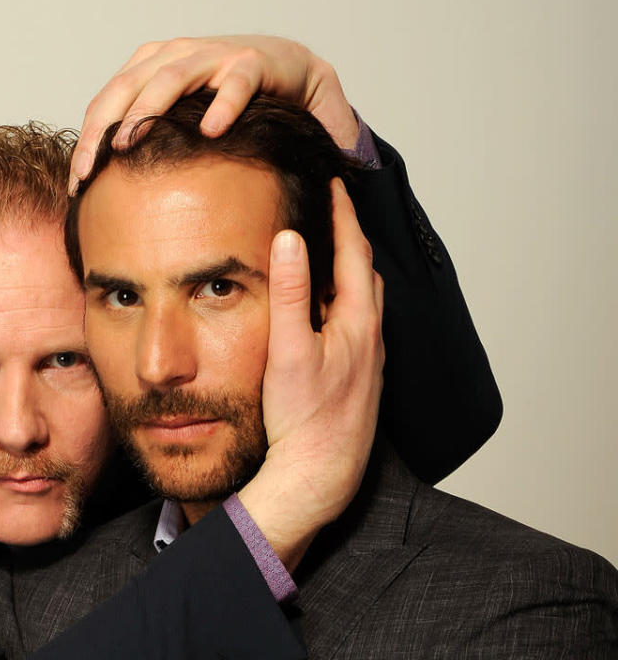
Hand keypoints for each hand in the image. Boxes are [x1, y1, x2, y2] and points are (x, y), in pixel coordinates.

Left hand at [71, 36, 358, 189]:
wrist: (288, 74)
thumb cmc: (226, 105)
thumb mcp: (179, 123)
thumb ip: (149, 145)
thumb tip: (110, 197)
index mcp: (150, 69)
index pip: (106, 102)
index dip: (86, 140)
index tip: (76, 184)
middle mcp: (176, 56)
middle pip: (126, 88)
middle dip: (102, 131)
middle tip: (88, 172)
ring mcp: (213, 56)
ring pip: (171, 79)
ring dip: (145, 113)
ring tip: (127, 146)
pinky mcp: (252, 63)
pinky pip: (235, 83)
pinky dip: (223, 104)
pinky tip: (210, 132)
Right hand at [237, 178, 383, 569]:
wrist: (321, 475)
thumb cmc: (304, 421)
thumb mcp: (288, 350)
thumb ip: (288, 292)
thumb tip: (289, 238)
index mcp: (358, 322)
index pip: (353, 251)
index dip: (342, 213)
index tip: (333, 183)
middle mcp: (372, 338)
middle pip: (364, 273)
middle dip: (349, 238)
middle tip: (332, 212)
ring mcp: (369, 362)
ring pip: (364, 303)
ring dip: (348, 275)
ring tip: (327, 258)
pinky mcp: (361, 382)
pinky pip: (358, 329)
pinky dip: (344, 308)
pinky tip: (326, 320)